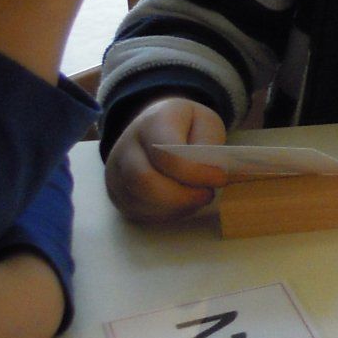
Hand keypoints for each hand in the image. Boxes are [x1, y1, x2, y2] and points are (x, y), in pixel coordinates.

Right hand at [106, 97, 232, 223]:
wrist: (155, 128)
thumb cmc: (187, 127)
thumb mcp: (206, 123)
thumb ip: (209, 144)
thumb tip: (212, 171)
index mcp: (151, 123)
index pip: (165, 154)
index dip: (195, 172)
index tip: (221, 178)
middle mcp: (126, 148)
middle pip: (144, 180)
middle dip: (183, 196)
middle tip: (207, 194)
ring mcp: (116, 173)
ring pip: (140, 201)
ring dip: (176, 207)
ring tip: (198, 197)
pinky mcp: (118, 194)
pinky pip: (139, 212)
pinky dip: (167, 214)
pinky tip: (184, 204)